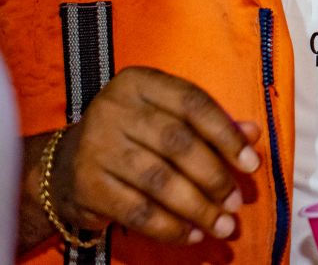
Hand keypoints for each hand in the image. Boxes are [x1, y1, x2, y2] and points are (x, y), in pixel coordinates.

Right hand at [36, 66, 260, 246]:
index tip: (251, 164)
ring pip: (159, 181)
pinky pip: (137, 211)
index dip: (227, 135)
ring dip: (198, 208)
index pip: (193, 104)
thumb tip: (253, 134)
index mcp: (139, 82)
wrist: (64, 165)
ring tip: (223, 225)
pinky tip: (192, 234)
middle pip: (178, 144)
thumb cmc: (134, 135)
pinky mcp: (86, 185)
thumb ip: (211, 124)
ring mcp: (96, 147)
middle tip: (237, 202)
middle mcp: (113, 109)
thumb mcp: (169, 118)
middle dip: (214, 177)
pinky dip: (170, 227)